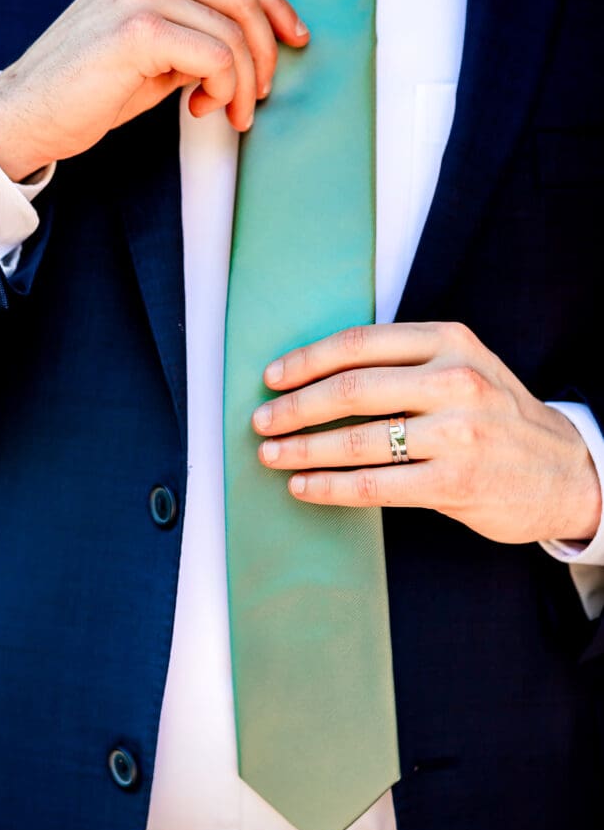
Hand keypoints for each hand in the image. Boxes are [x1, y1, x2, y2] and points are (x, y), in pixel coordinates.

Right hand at [0, 0, 308, 180]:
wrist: (31, 112)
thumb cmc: (92, 86)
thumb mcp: (156, 52)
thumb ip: (198, 35)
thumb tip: (253, 49)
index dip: (276, 7)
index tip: (295, 42)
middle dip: (266, 56)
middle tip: (257, 99)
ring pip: (235, 33)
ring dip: (245, 85)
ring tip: (229, 114)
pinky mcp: (138, 29)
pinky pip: (216, 56)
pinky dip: (223, 89)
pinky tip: (199, 109)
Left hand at [252, 321, 601, 544]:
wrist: (566, 471)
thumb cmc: (499, 416)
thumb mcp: (465, 367)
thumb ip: (406, 362)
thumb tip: (319, 376)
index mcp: (450, 342)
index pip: (360, 343)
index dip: (306, 361)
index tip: (272, 378)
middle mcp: (455, 381)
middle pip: (351, 389)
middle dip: (295, 407)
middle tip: (262, 421)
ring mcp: (457, 433)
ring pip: (357, 440)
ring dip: (302, 449)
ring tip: (272, 456)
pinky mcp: (454, 482)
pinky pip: (374, 485)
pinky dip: (330, 486)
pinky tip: (304, 487)